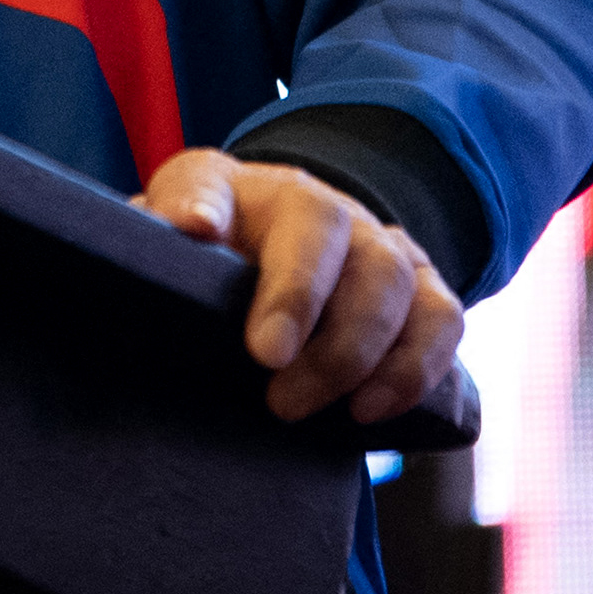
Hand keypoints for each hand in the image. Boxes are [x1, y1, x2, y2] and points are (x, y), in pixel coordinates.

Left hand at [139, 149, 465, 427]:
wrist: (277, 280)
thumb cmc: (210, 279)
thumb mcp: (165, 264)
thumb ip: (151, 254)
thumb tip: (174, 240)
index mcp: (232, 190)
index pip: (208, 182)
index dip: (202, 205)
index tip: (194, 232)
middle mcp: (313, 202)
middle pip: (323, 224)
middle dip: (300, 299)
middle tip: (266, 369)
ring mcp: (375, 242)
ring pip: (390, 275)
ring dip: (354, 348)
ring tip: (301, 407)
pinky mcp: (421, 289)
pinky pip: (441, 317)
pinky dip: (415, 367)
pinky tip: (369, 411)